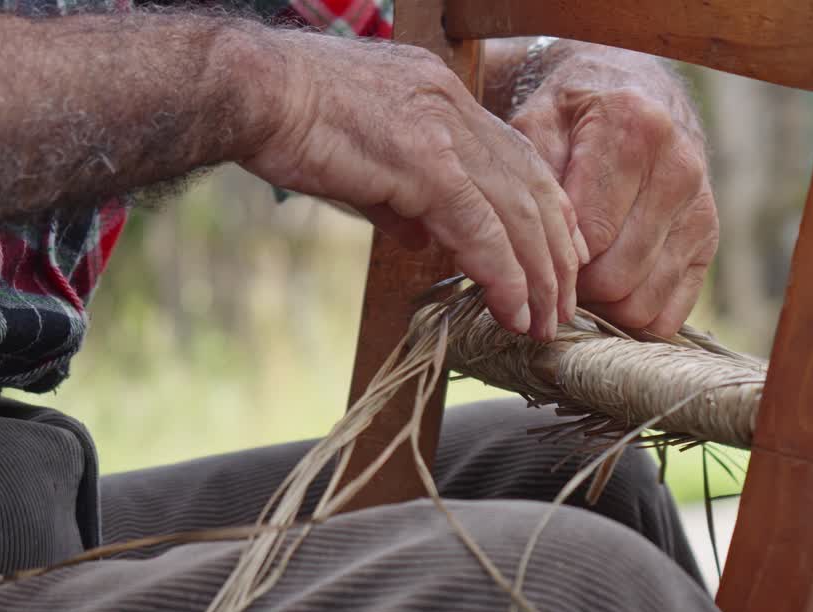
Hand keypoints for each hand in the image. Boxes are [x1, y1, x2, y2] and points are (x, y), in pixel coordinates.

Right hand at [239, 32, 584, 340]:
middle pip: (532, 186)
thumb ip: (402, 198)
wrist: (247, 88)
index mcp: (442, 95)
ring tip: (544, 322)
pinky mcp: (425, 162)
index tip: (566, 253)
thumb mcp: (362, 157)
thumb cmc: (287, 118)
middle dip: (555, 252)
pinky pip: (480, 230)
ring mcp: (443, 131)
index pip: (519, 157)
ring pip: (517, 213)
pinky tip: (512, 310)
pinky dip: (502, 275)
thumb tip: (423, 238)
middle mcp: (454, 105)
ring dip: (537, 275)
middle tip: (564, 302)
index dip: (550, 209)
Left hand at [508, 46, 717, 336]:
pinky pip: (667, 317)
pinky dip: (632, 319)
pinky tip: (610, 292)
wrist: (633, 93)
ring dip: (601, 306)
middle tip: (552, 271)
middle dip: (575, 288)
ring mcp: (700, 211)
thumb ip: (539, 184)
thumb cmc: (573, 117)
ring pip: (641, 303)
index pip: (592, 235)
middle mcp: (679, 171)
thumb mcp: (538, 126)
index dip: (554, 259)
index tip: (536, 254)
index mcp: (635, 130)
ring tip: (578, 278)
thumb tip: (555, 256)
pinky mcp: (709, 242)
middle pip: (616, 277)